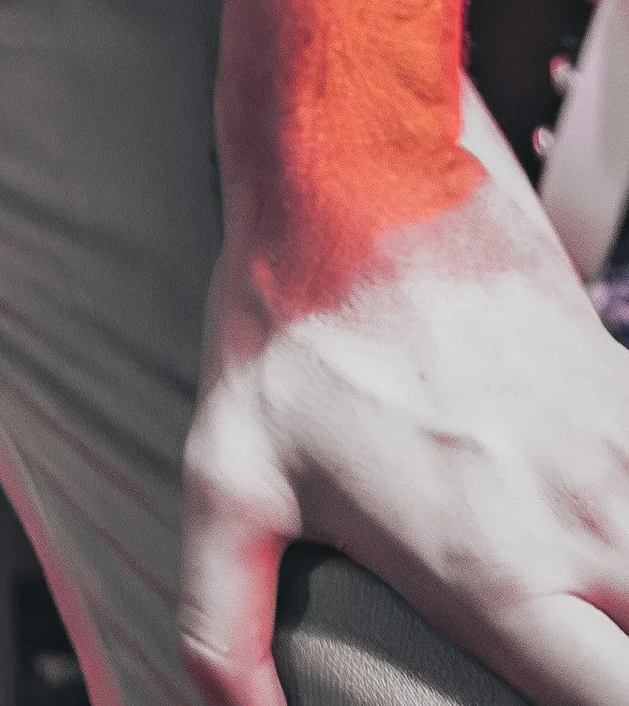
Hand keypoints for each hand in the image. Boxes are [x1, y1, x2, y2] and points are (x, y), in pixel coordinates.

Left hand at [183, 0, 628, 705]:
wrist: (358, 163)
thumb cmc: (292, 320)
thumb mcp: (229, 478)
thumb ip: (225, 620)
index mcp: (500, 574)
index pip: (610, 704)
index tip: (554, 696)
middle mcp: (582, 521)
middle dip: (613, 662)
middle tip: (563, 645)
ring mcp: (618, 448)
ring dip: (625, 589)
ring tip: (579, 599)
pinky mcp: (622, 385)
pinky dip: (628, 515)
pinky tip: (590, 532)